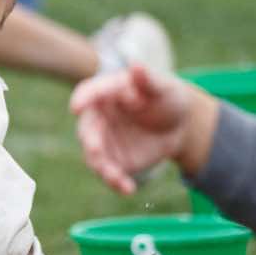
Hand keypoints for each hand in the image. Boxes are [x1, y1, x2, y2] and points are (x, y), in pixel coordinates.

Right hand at [69, 64, 214, 195]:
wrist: (179, 126)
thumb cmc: (167, 98)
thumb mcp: (163, 86)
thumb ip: (148, 79)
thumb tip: (136, 65)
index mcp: (106, 93)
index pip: (88, 94)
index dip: (82, 99)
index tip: (76, 107)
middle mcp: (99, 118)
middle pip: (87, 130)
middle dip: (90, 141)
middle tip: (95, 150)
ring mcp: (104, 142)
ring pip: (94, 157)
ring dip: (102, 168)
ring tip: (116, 178)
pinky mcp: (114, 162)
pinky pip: (110, 175)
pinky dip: (116, 183)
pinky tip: (128, 189)